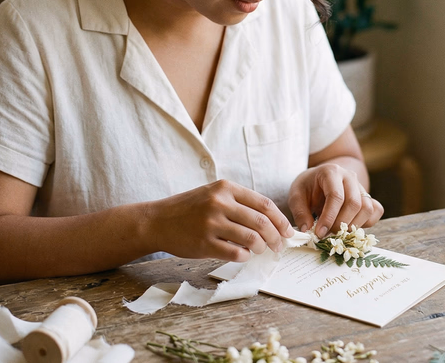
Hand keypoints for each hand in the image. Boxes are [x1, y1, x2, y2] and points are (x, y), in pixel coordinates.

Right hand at [147, 179, 293, 261]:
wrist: (157, 220)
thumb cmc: (190, 209)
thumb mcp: (214, 194)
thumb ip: (239, 203)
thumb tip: (271, 222)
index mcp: (226, 188)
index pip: (264, 204)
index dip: (280, 220)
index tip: (288, 231)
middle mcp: (220, 203)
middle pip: (261, 222)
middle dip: (276, 237)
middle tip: (279, 246)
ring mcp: (211, 223)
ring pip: (251, 238)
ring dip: (262, 247)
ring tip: (261, 250)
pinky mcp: (204, 243)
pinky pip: (235, 253)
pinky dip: (245, 256)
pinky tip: (244, 255)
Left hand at [288, 163, 383, 236]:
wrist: (318, 179)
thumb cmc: (307, 187)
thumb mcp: (296, 195)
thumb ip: (299, 212)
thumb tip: (307, 229)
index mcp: (331, 172)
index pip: (336, 196)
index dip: (329, 217)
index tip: (320, 233)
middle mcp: (349, 177)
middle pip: (354, 203)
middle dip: (341, 223)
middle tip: (328, 234)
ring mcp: (360, 186)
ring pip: (367, 208)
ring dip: (353, 225)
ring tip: (337, 232)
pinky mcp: (367, 197)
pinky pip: (376, 211)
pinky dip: (367, 223)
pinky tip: (350, 227)